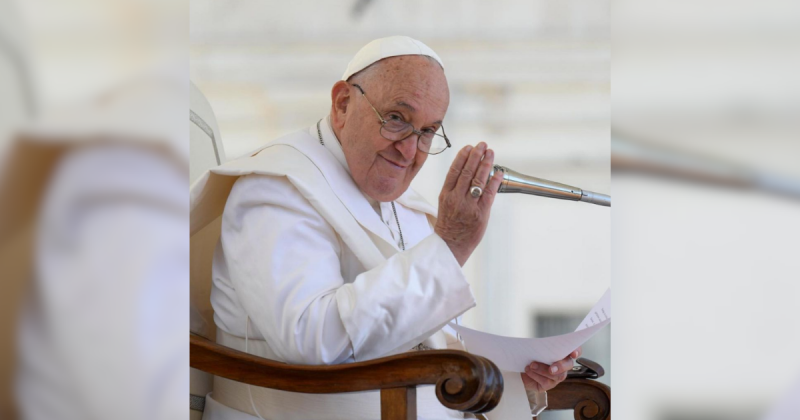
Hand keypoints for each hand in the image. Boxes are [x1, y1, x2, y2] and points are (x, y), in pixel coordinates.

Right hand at [434, 142, 502, 265]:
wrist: (450, 246)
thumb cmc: (449, 225)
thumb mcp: (445, 204)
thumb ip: (454, 189)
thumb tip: (468, 172)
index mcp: (445, 194)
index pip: (454, 171)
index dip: (462, 157)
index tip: (468, 147)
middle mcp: (456, 198)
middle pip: (467, 172)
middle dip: (476, 156)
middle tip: (482, 145)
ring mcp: (468, 206)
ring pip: (478, 180)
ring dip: (485, 164)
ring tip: (490, 153)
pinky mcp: (480, 214)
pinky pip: (489, 193)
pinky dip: (494, 181)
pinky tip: (498, 172)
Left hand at [521, 347, 581, 392]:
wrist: (516, 365)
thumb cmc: (527, 353)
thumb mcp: (533, 346)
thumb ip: (541, 345)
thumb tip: (540, 345)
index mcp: (561, 353)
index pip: (575, 350)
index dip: (577, 351)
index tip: (573, 353)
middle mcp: (562, 365)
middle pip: (569, 365)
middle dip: (561, 366)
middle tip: (551, 368)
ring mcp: (556, 376)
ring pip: (557, 375)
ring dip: (543, 370)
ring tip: (531, 365)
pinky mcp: (547, 385)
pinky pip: (546, 382)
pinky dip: (536, 375)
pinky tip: (528, 370)